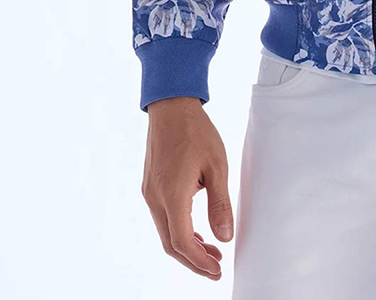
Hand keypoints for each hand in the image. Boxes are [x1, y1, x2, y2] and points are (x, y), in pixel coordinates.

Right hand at [142, 96, 233, 279]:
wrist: (171, 106)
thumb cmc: (196, 131)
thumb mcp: (217, 166)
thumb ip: (220, 204)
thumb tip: (225, 237)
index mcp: (172, 195)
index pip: (183, 242)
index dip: (200, 262)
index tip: (218, 270)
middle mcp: (155, 198)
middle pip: (171, 244)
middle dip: (193, 261)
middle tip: (216, 266)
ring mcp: (150, 192)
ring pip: (165, 232)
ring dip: (187, 246)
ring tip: (212, 249)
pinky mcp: (150, 186)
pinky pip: (163, 217)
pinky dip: (179, 229)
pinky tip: (197, 228)